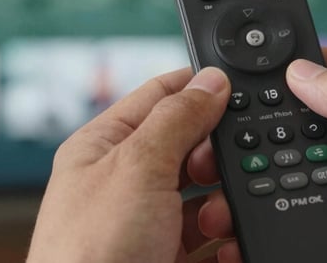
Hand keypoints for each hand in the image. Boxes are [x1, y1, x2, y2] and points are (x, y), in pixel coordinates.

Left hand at [27, 66, 231, 262]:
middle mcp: (126, 181)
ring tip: (214, 219)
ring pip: (205, 193)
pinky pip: (211, 237)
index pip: (159, 96)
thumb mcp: (137, 167)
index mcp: (105, 146)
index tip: (237, 86)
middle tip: (220, 169)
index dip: (198, 88)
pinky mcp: (168, 257)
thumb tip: (210, 80)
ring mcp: (148, 221)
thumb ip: (178, 118)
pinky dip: (226, 240)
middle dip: (213, 157)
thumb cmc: (89, 254)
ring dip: (220, 204)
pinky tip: (226, 247)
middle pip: (189, 146)